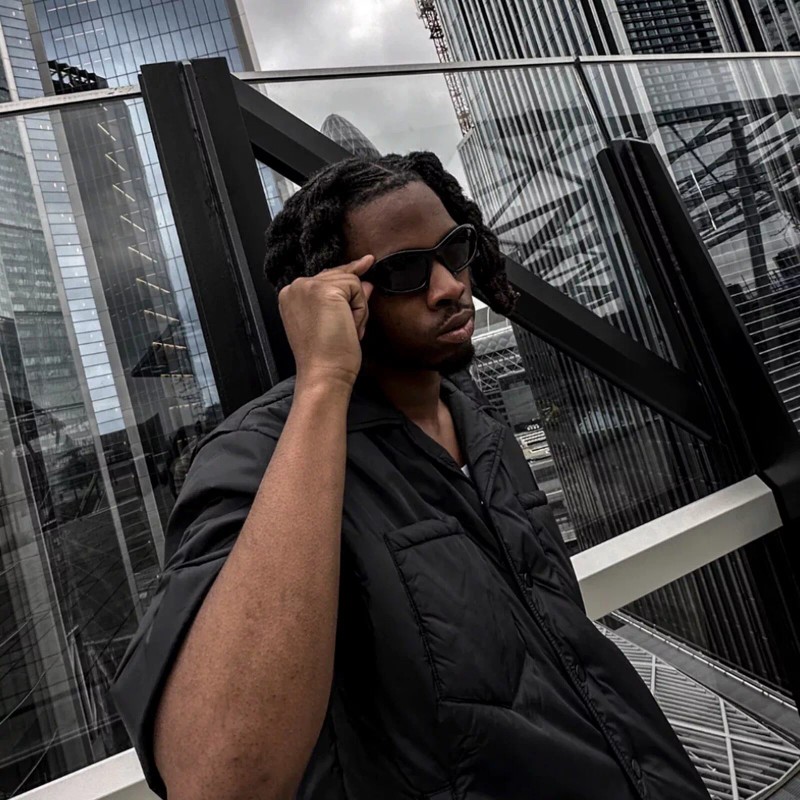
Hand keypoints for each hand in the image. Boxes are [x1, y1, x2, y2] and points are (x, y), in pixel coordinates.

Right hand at [278, 255, 374, 389]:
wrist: (324, 373)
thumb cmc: (327, 357)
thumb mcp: (337, 321)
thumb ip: (347, 298)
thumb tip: (366, 282)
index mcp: (291, 296)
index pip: (325, 277)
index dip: (346, 276)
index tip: (364, 263)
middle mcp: (295, 287)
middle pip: (339, 275)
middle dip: (352, 300)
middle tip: (349, 329)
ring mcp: (307, 286)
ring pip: (351, 281)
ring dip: (357, 309)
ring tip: (346, 332)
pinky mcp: (323, 290)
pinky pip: (357, 288)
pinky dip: (360, 310)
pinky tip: (349, 327)